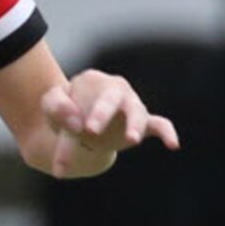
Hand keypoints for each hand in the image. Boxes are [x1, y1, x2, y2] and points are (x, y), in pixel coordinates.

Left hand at [38, 68, 179, 178]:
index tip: (71, 129)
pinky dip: (167, 133)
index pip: (83, 95)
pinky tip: (173, 145)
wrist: (80, 125)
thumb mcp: (50, 104)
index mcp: (91, 80)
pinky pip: (159, 124)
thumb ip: (56, 107)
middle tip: (91, 131)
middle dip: (102, 112)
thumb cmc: (65, 110)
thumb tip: (75, 123)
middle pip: (112, 98)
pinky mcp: (142, 123)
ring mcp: (131, 105)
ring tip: (131, 140)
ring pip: (137, 112)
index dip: (74, 111)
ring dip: (134, 125)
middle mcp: (115, 89)